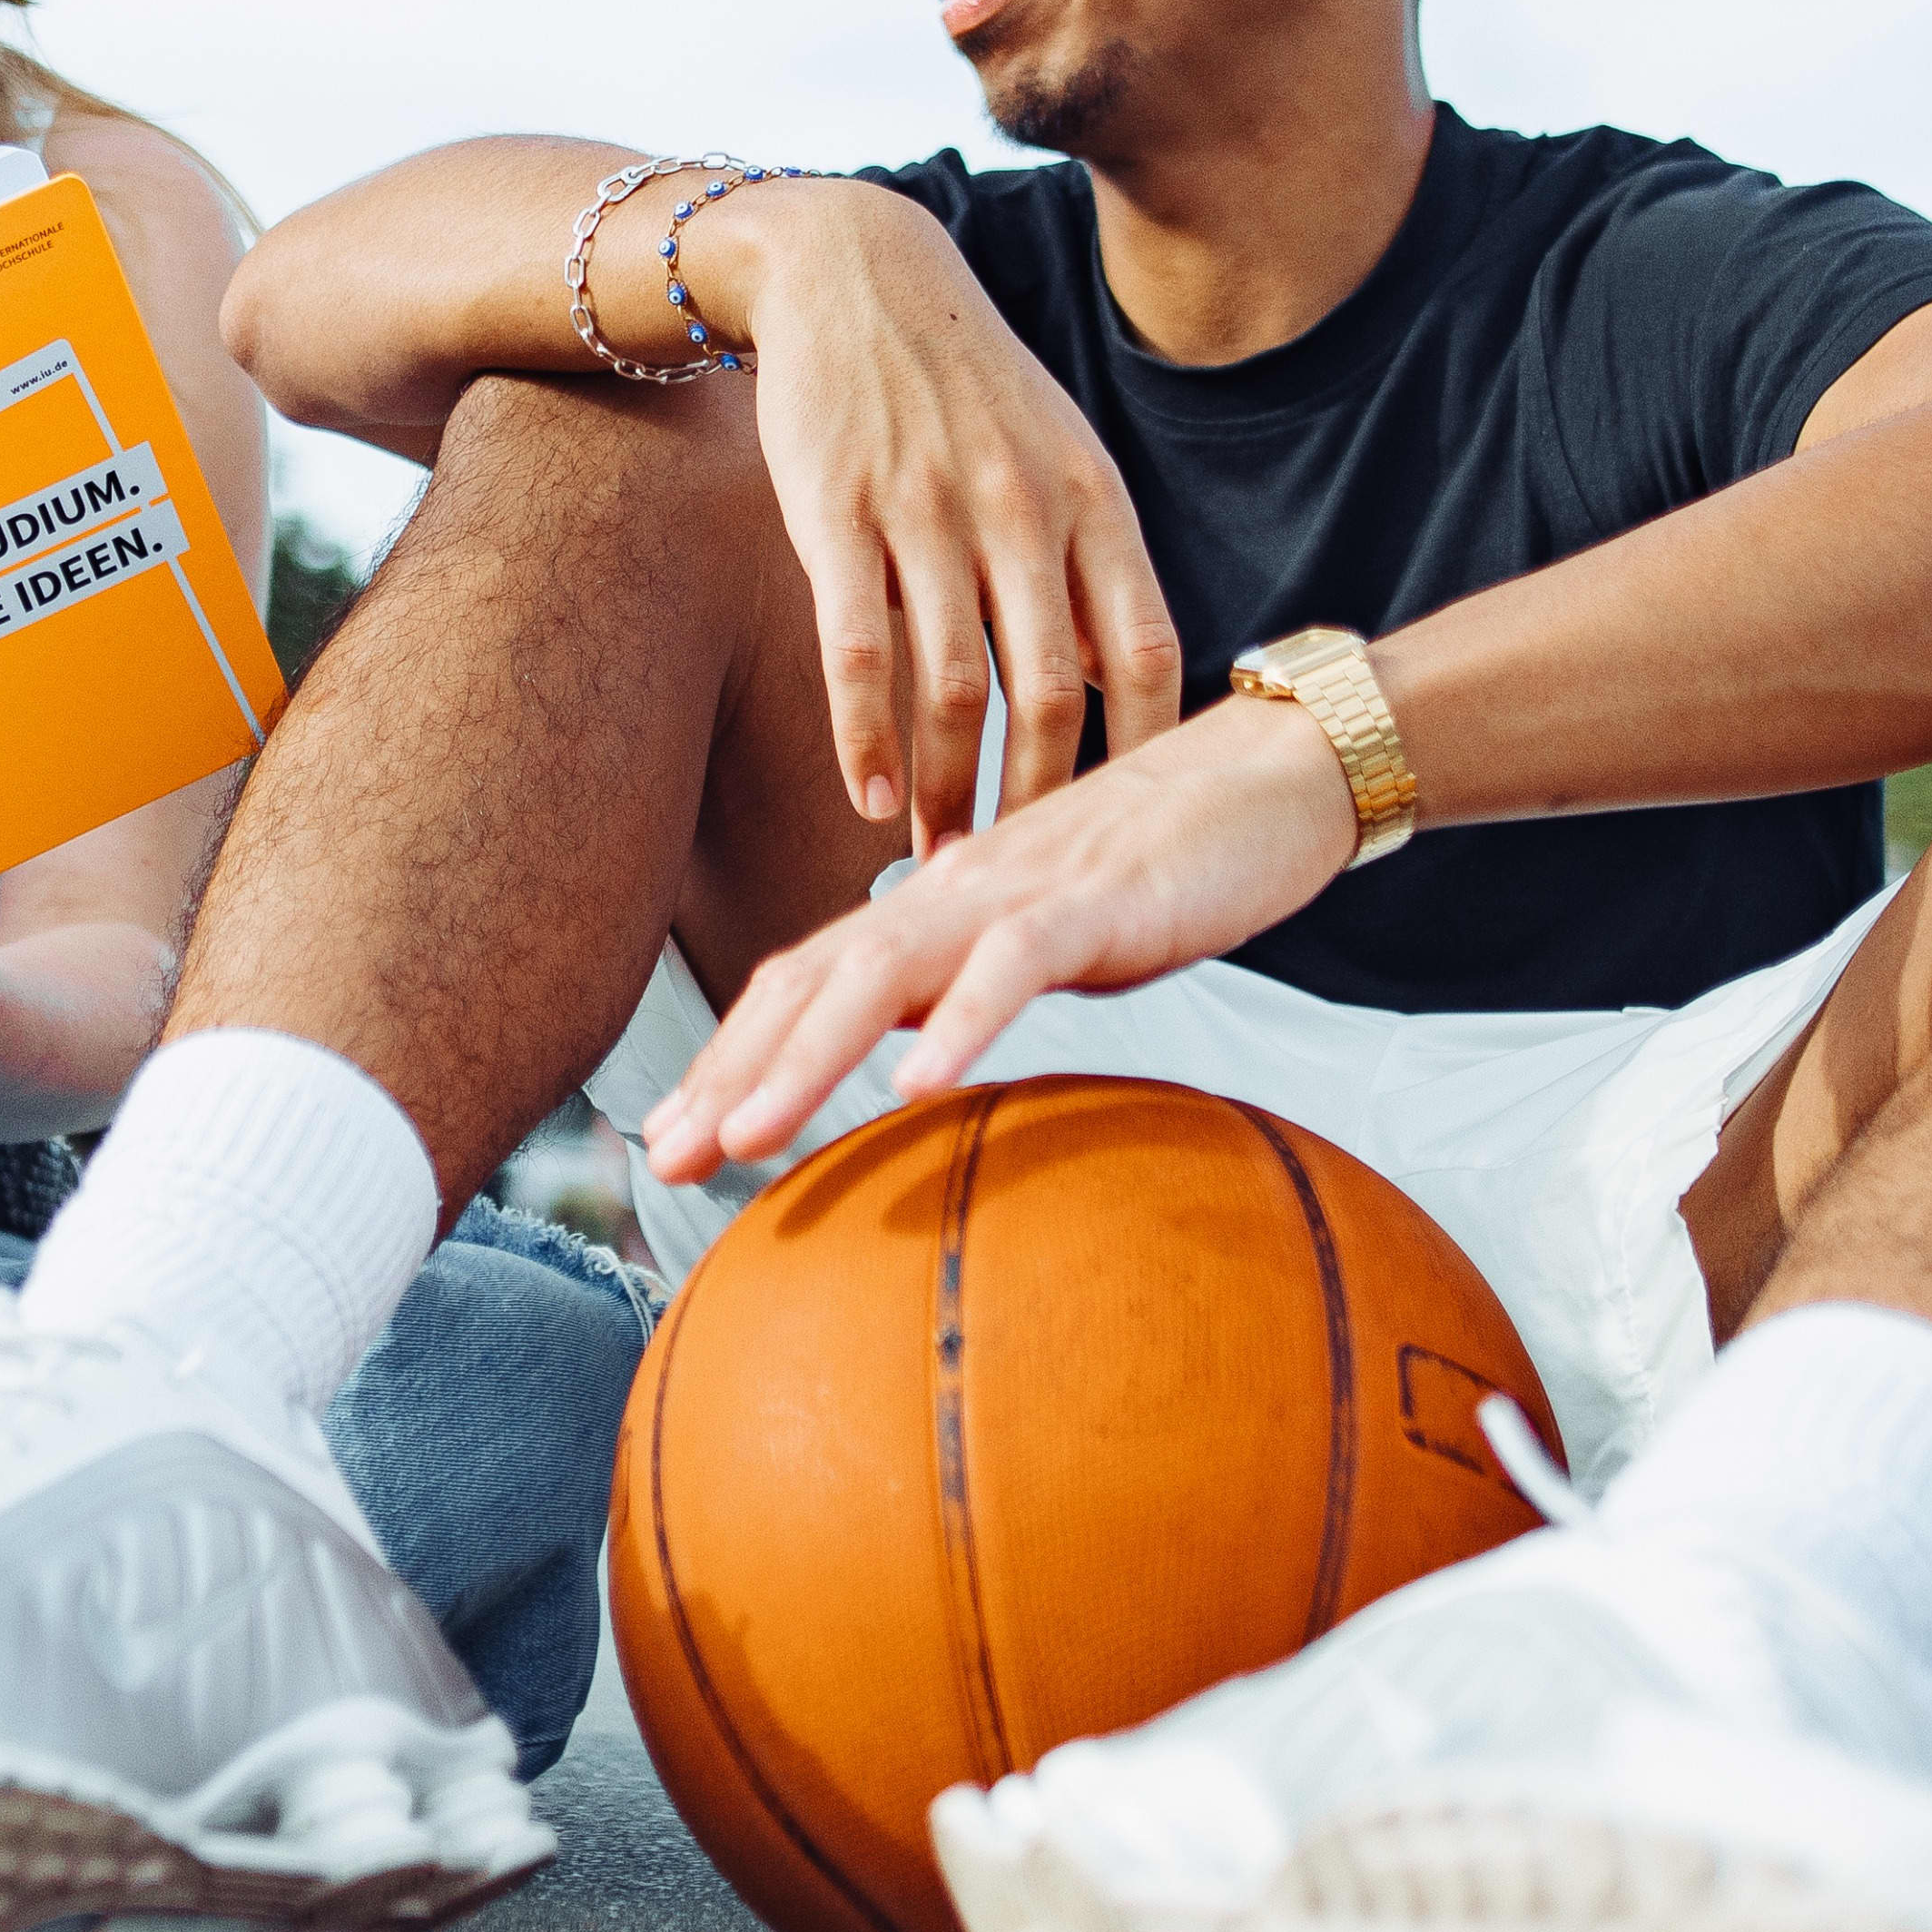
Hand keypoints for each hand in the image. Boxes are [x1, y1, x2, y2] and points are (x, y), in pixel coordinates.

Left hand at [638, 693, 1361, 1184]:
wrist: (1268, 775)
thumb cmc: (1155, 868)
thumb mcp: (1038, 939)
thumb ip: (964, 983)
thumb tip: (899, 1052)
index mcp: (932, 905)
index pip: (804, 983)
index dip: (729, 1056)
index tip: (667, 1137)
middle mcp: (950, 891)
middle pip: (814, 981)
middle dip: (731, 1070)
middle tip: (664, 1155)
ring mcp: (1018, 892)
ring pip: (885, 972)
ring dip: (806, 1059)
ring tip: (747, 1135)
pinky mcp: (1098, 901)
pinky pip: (1016, 964)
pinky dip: (962, 1023)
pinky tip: (919, 1085)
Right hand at [712, 183, 1185, 836]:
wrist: (851, 272)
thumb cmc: (961, 383)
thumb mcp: (1057, 450)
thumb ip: (1089, 560)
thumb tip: (1121, 689)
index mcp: (1093, 498)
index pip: (1146, 655)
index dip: (1144, 755)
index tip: (1130, 830)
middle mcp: (1023, 509)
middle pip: (1056, 693)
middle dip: (1040, 804)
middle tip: (1025, 879)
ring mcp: (930, 511)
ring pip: (958, 687)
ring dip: (953, 792)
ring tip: (942, 862)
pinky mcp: (838, 512)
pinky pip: (860, 651)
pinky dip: (867, 739)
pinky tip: (872, 796)